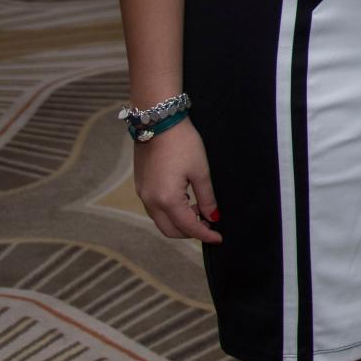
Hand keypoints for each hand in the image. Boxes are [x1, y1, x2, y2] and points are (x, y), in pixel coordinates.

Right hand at [132, 120, 222, 243]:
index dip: (205, 235)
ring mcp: (142, 194)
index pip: (188, 227)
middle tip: (209, 224)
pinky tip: (185, 200)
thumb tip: (213, 218)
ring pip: (161, 220)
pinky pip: (155, 209)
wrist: (158, 121)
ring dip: (180, 221)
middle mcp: (150, 201)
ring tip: (200, 209)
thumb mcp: (200, 171)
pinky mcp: (141, 186)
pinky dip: (170, 211)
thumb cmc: (183, 143)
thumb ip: (207, 198)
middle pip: (170, 230)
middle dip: (190, 232)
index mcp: (166, 199)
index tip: (218, 238)